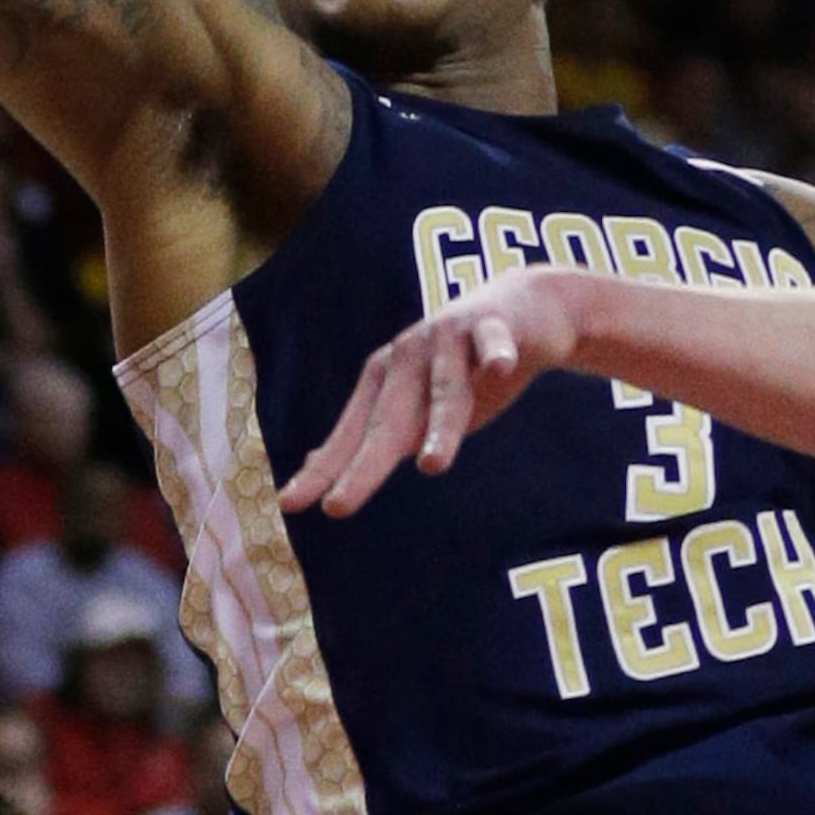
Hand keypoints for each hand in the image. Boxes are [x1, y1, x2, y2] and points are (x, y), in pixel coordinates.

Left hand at [280, 272, 596, 515]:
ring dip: (440, 426)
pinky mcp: (496, 324)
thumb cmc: (463, 368)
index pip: (351, 433)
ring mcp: (450, 338)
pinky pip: (495, 342)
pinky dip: (497, 354)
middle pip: (388, 420)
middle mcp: (408, 357)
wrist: (525, 308)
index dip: (322, 469)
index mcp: (385, 381)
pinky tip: (500, 367)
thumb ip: (372, 436)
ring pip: (445, 389)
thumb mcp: (415, 406)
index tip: (289, 504)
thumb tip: (312, 464)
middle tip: (338, 506)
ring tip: (432, 465)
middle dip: (362, 464)